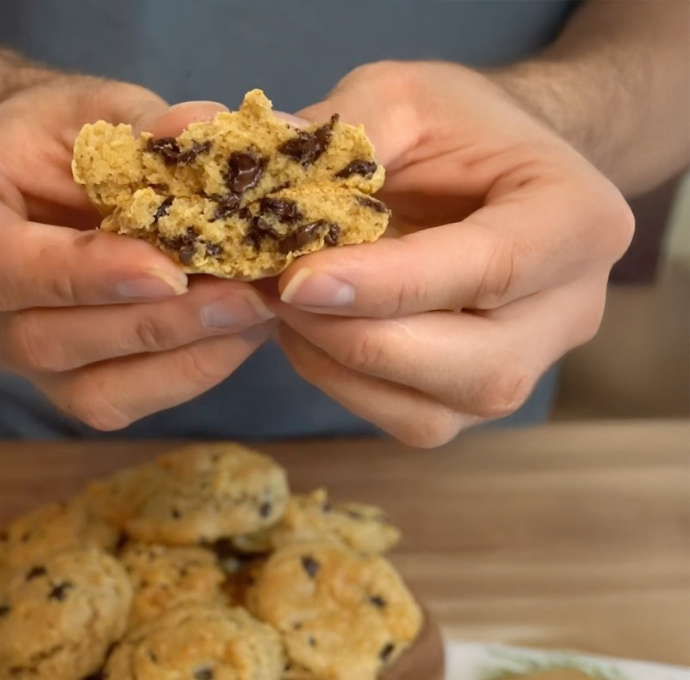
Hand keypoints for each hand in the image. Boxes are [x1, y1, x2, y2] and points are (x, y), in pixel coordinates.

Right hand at [0, 78, 272, 430]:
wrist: (38, 180)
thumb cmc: (55, 136)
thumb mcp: (87, 106)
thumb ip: (138, 121)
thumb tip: (203, 132)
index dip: (80, 275)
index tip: (168, 270)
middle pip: (43, 340)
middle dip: (152, 323)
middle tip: (240, 295)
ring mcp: (4, 355)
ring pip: (84, 390)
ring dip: (178, 355)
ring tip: (251, 313)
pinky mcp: (57, 382)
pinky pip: (117, 402)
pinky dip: (184, 373)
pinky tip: (234, 335)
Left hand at [273, 62, 633, 446]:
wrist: (491, 171)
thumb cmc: (454, 128)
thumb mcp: (403, 96)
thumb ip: (347, 130)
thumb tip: (266, 165)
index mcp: (578, 219)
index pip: (492, 268)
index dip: (389, 284)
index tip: (298, 279)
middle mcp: (570, 308)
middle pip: (474, 364)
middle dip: (358, 337)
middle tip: (279, 290)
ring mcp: (528, 363)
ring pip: (434, 413)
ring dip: (340, 368)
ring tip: (286, 307)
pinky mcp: (478, 395)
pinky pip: (410, 420)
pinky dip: (343, 384)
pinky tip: (310, 332)